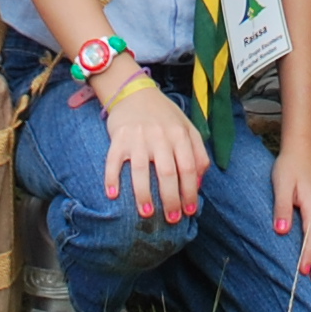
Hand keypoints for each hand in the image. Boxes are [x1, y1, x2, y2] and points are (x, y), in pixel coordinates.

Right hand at [98, 65, 208, 222]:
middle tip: (171, 219)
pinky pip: (113, 160)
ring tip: (147, 213)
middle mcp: (160, 136)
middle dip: (170, 199)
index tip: (189, 211)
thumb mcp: (187, 127)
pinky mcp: (118, 138)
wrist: (134, 92)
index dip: (190, 192)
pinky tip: (112, 195)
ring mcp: (138, 137)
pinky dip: (112, 178)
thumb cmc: (164, 116)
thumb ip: (198, 152)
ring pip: (141, 170)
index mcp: (179, 134)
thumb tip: (199, 183)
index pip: (188, 168)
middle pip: (167, 173)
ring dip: (143, 195)